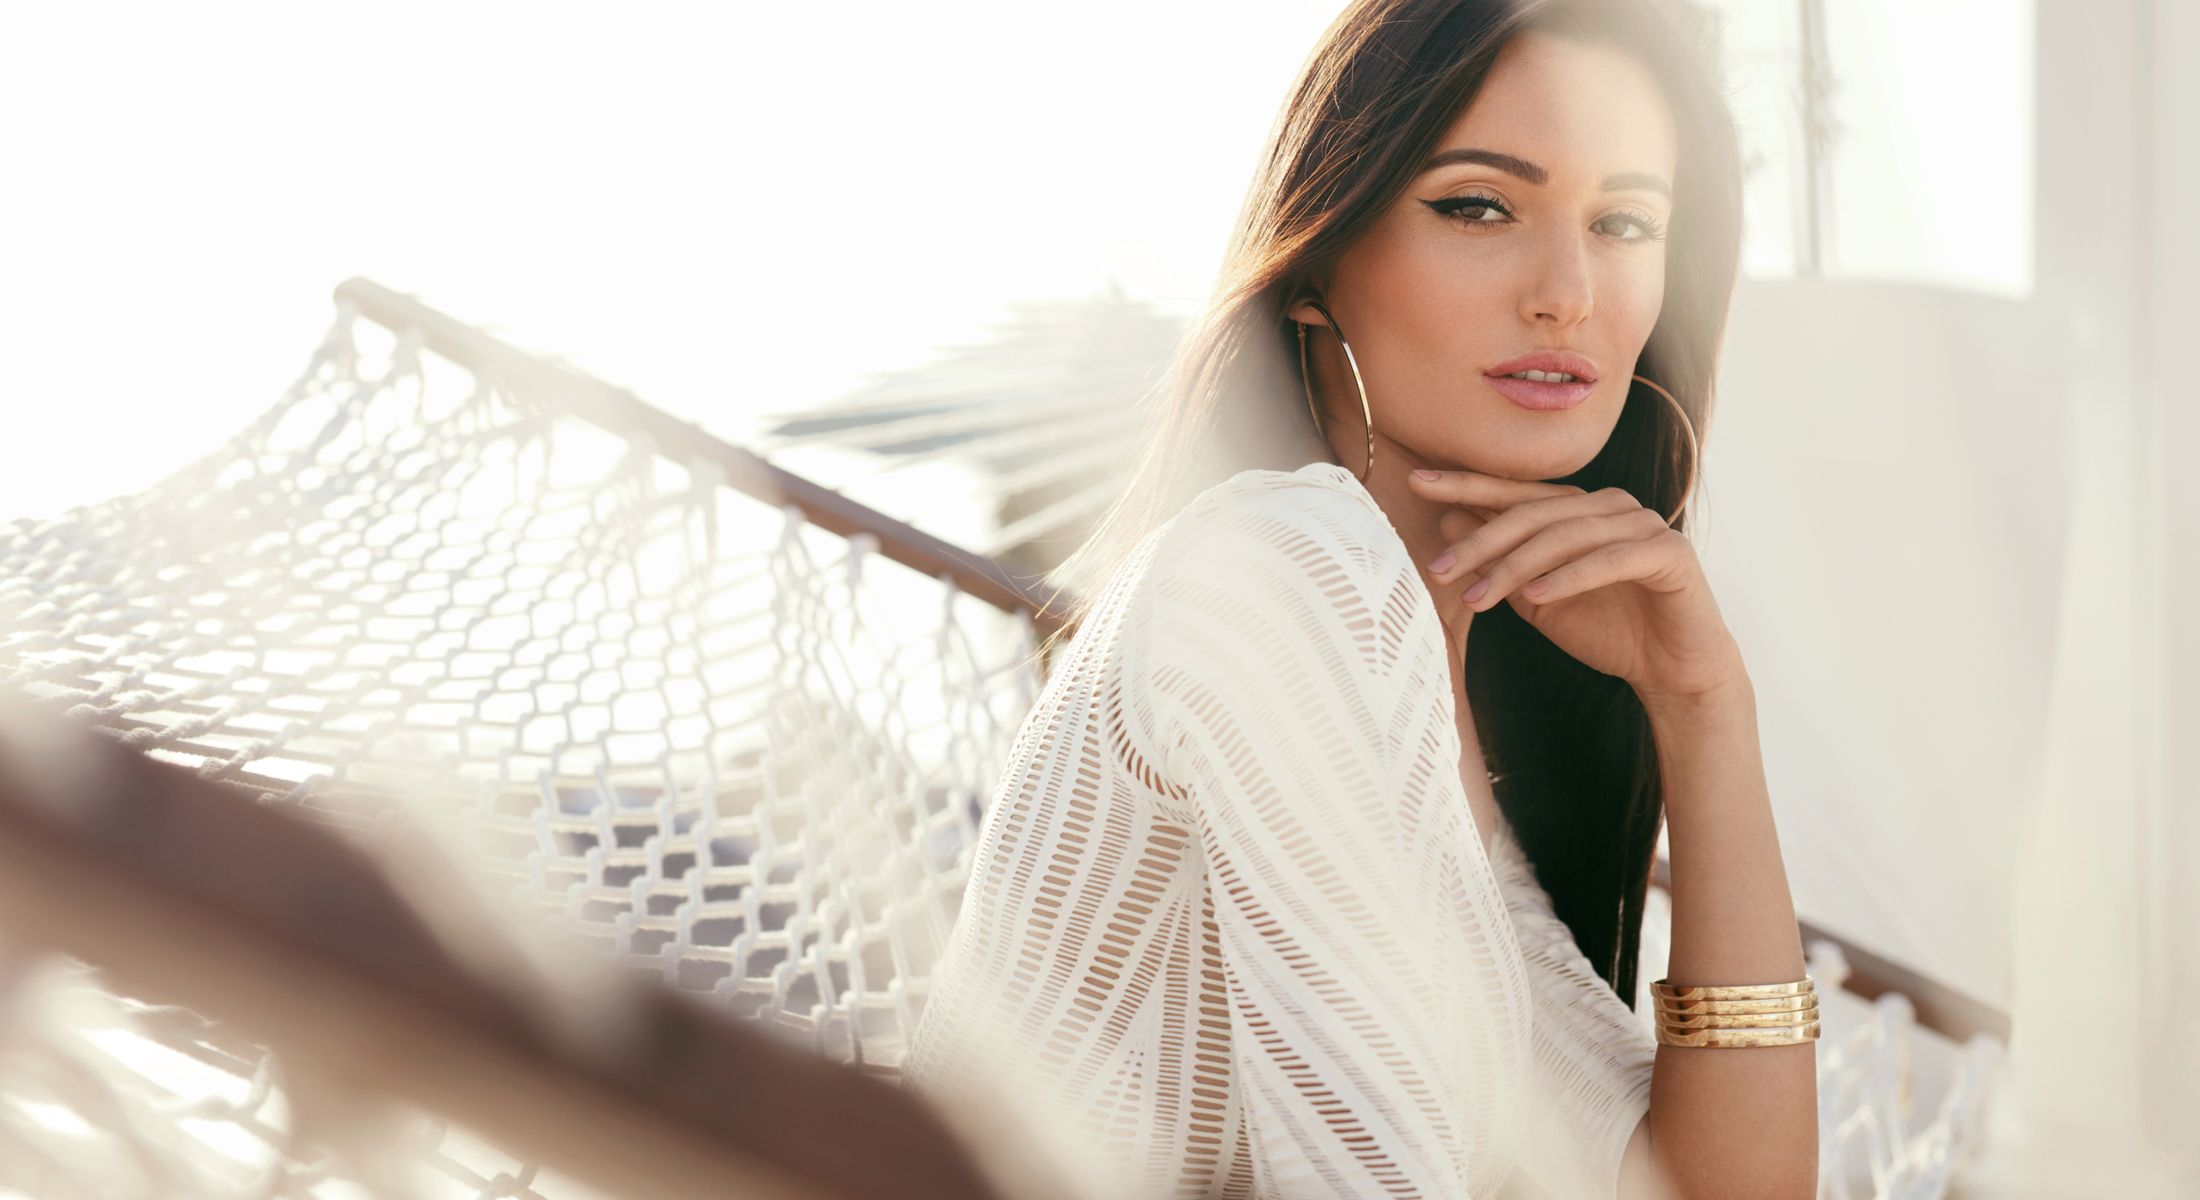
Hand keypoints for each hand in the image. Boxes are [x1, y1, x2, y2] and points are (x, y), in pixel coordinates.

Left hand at [1406, 468, 1746, 701]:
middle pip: (1535, 512)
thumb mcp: (1536, 598)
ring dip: (1517, 566)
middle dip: (1481, 540)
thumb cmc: (1606, 630)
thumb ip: (1500, 561)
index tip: (1416, 482)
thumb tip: (1447, 520)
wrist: (1673, 670)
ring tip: (1478, 597)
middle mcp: (1610, 505)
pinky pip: (1611, 559)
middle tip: (1438, 569)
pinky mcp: (1670, 553)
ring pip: (1567, 534)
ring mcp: (1643, 524)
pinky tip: (1536, 596)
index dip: (1466, 485)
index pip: (1515, 492)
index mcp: (1578, 509)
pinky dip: (1570, 577)